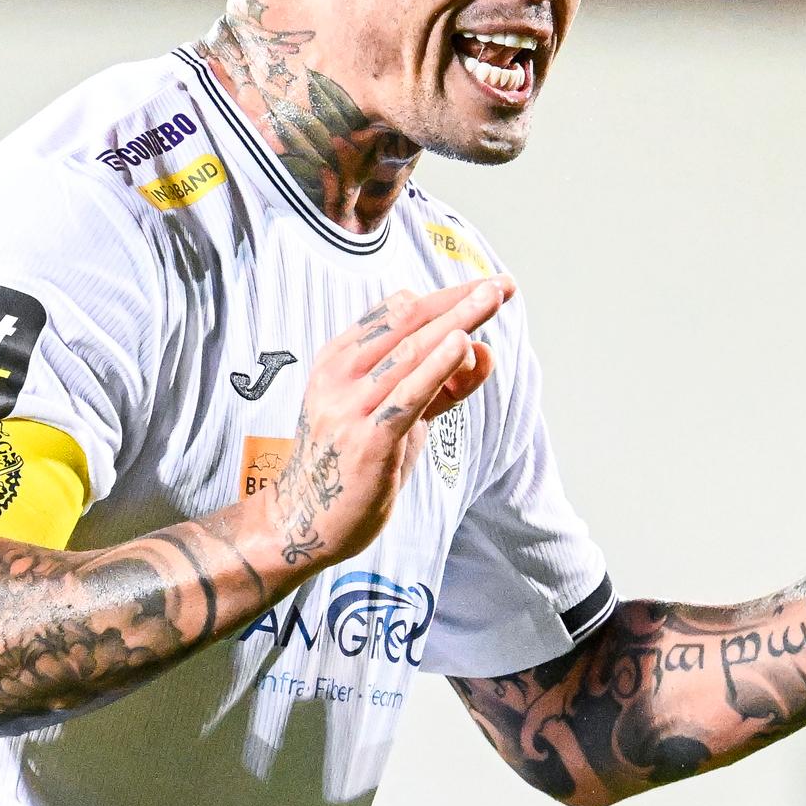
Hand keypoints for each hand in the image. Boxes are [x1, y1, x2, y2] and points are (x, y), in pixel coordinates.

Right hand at [263, 277, 513, 569]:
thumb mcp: (395, 415)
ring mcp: (350, 407)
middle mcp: (340, 375)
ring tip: (491, 299)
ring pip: (411, 352)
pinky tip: (462, 344)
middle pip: (407, 324)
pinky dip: (437, 366)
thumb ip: (439, 385)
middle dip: (458, 301)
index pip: (396, 313)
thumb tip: (484, 350)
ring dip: (456, 322)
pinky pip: (408, 395)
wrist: (304, 521)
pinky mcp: (368, 440)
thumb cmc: (353, 463)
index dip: (444, 296)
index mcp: (339, 360)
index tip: (485, 285)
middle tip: (500, 285)